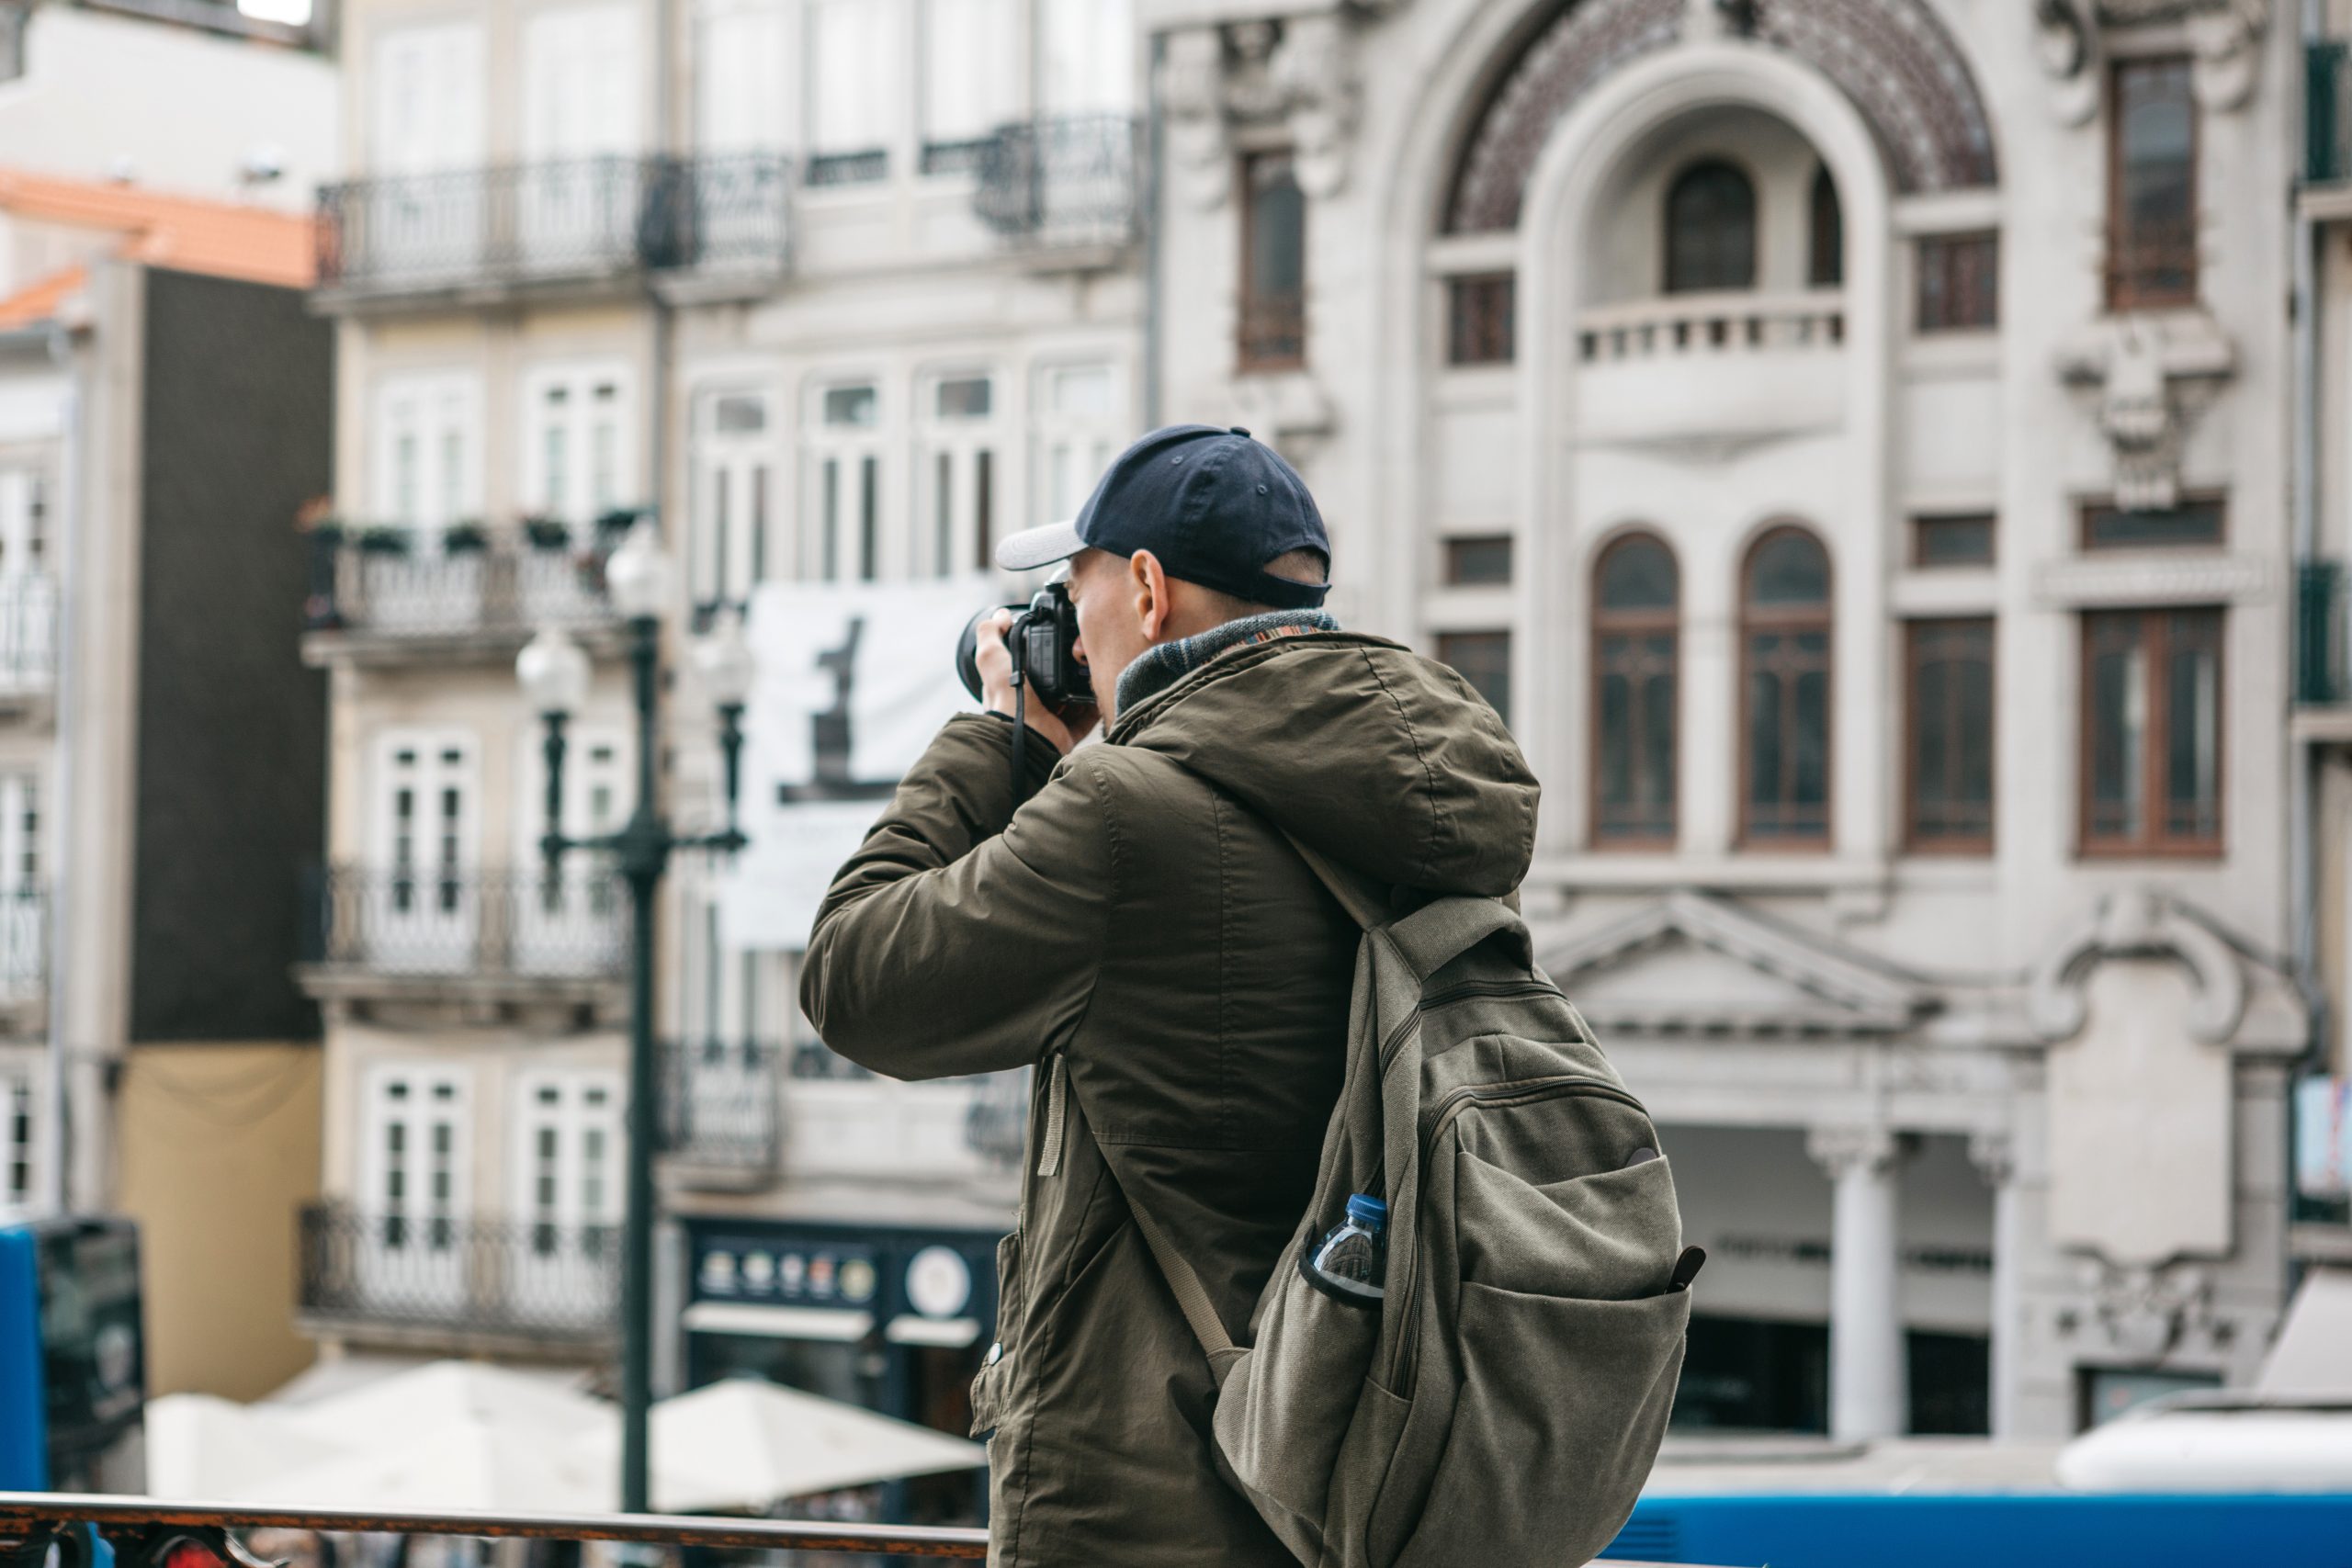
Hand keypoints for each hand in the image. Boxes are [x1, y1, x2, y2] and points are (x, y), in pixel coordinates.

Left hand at [975, 610, 1099, 753]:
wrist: (1026, 736)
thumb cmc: (1006, 698)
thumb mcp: (991, 658)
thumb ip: (990, 633)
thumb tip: (1001, 615)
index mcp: (1014, 686)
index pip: (1030, 664)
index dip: (1042, 650)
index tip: (1058, 636)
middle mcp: (1032, 704)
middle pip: (1055, 679)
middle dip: (1069, 666)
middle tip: (1083, 649)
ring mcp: (1051, 720)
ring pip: (1073, 697)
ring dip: (1085, 683)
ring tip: (1096, 665)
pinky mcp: (1067, 733)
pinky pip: (1087, 717)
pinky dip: (1096, 705)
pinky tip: (1102, 688)